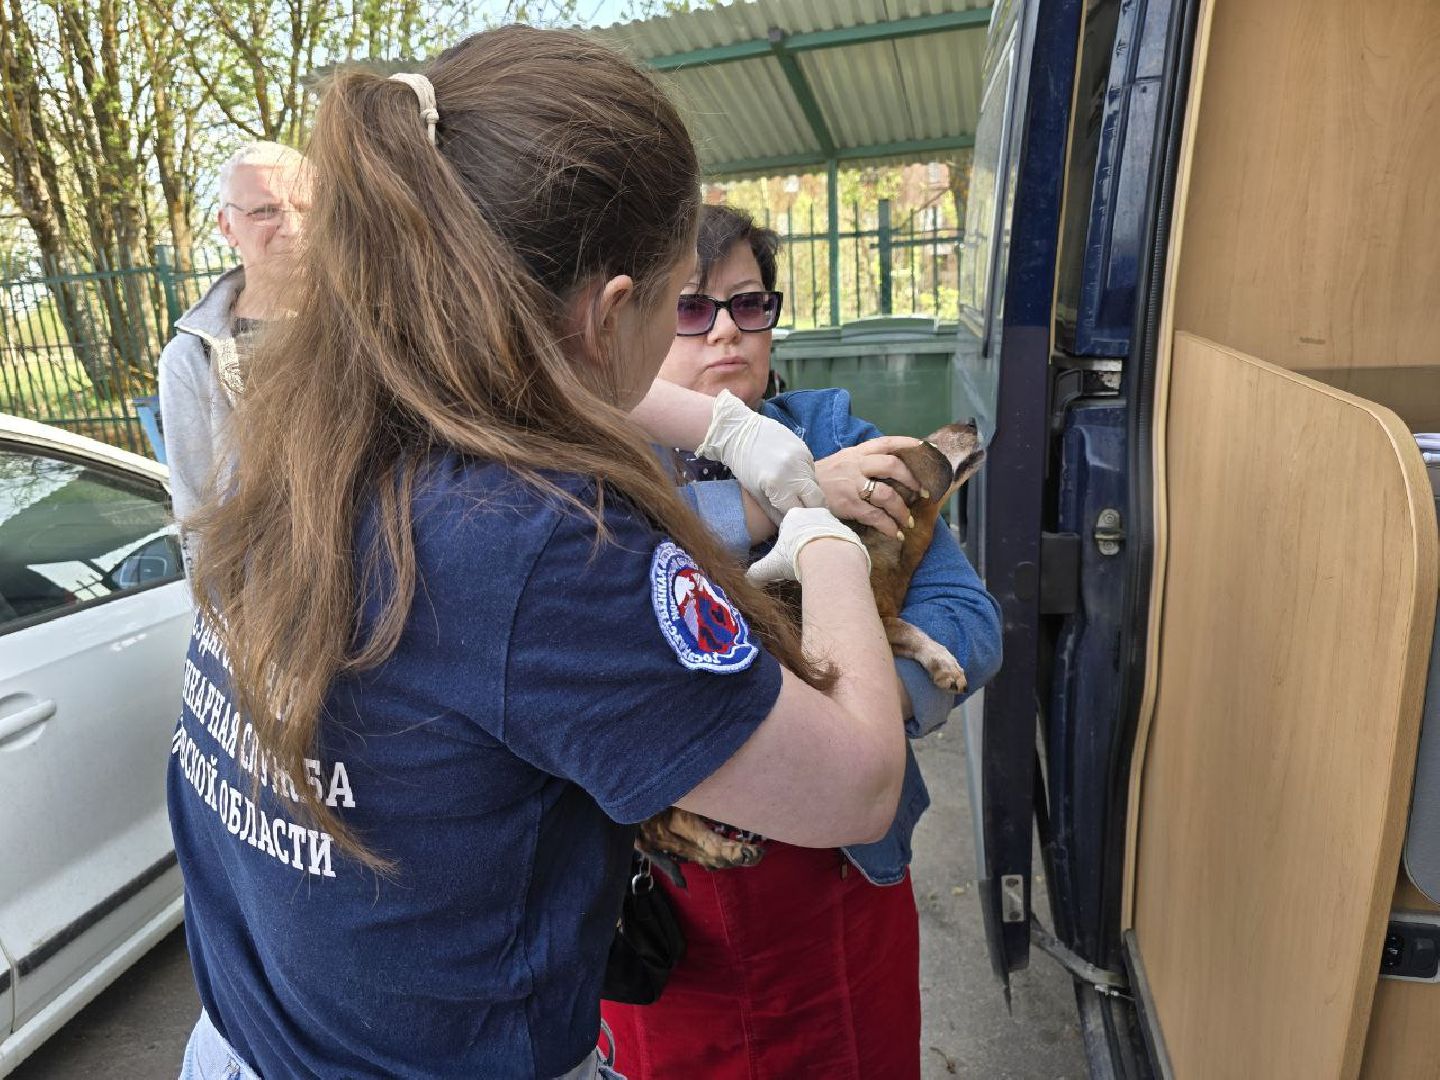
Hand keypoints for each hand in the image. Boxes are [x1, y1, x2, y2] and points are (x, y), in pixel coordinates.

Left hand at [697, 390, 825, 522]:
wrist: (740, 431)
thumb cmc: (742, 465)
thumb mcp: (756, 493)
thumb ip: (775, 513)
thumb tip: (790, 527)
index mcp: (779, 485)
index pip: (801, 512)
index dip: (801, 521)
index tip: (800, 525)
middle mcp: (795, 472)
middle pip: (818, 500)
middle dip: (814, 510)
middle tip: (807, 516)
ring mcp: (803, 458)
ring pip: (817, 485)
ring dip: (810, 494)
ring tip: (798, 495)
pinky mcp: (806, 449)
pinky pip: (812, 471)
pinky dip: (807, 478)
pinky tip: (794, 477)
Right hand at [746, 507, 868, 585]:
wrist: (831, 558)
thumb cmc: (797, 557)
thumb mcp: (771, 566)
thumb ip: (757, 572)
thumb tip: (748, 581)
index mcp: (793, 516)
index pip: (788, 523)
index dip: (787, 539)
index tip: (788, 555)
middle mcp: (815, 513)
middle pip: (808, 526)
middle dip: (805, 542)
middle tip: (803, 561)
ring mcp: (834, 522)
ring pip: (826, 534)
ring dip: (823, 547)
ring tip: (819, 566)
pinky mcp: (850, 533)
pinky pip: (841, 543)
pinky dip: (837, 553)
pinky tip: (833, 566)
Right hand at [816, 438, 926, 538]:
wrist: (796, 491)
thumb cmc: (824, 479)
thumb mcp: (843, 462)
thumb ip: (864, 462)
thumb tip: (893, 468)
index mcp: (857, 453)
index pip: (886, 442)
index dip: (908, 444)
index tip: (926, 449)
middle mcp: (855, 465)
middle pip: (892, 465)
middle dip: (912, 480)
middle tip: (922, 493)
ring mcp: (851, 485)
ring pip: (886, 494)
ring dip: (902, 510)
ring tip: (907, 521)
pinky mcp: (847, 505)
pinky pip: (875, 516)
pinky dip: (888, 526)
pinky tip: (894, 533)